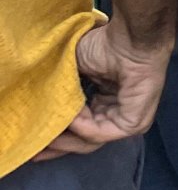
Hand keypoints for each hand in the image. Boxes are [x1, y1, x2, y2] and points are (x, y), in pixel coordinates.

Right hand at [32, 23, 173, 160]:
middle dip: (57, 146)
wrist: (129, 38)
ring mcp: (128, 121)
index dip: (55, 136)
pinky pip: (100, 132)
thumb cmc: (104, 47)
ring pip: (89, 140)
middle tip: (32, 151)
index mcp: (105, 102)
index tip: (30, 141)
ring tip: (44, 134)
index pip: (80, 129)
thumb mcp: (72, 73)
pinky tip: (69, 116)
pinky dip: (82, 126)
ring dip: (64, 138)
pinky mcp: (134, 122)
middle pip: (83, 141)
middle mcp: (117, 114)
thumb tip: (38, 116)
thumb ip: (60, 97)